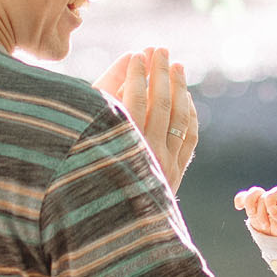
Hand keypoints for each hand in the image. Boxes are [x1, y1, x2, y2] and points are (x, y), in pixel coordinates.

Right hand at [97, 46, 196, 189]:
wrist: (112, 227)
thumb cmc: (88, 176)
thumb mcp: (87, 138)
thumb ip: (104, 100)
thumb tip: (127, 62)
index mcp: (120, 146)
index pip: (132, 100)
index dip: (135, 74)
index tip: (136, 54)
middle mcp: (146, 155)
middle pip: (160, 103)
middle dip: (160, 73)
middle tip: (159, 49)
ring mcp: (164, 165)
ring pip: (179, 118)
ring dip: (179, 88)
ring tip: (176, 65)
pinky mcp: (175, 173)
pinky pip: (189, 137)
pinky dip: (190, 115)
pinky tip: (187, 98)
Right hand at [233, 186, 276, 236]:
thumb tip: (271, 208)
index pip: (270, 195)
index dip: (268, 205)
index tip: (272, 216)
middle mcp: (270, 196)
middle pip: (258, 194)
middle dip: (259, 211)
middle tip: (266, 225)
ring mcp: (260, 202)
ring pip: (249, 196)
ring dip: (250, 210)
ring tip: (256, 220)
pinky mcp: (253, 208)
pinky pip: (243, 199)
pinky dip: (239, 201)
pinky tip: (238, 206)